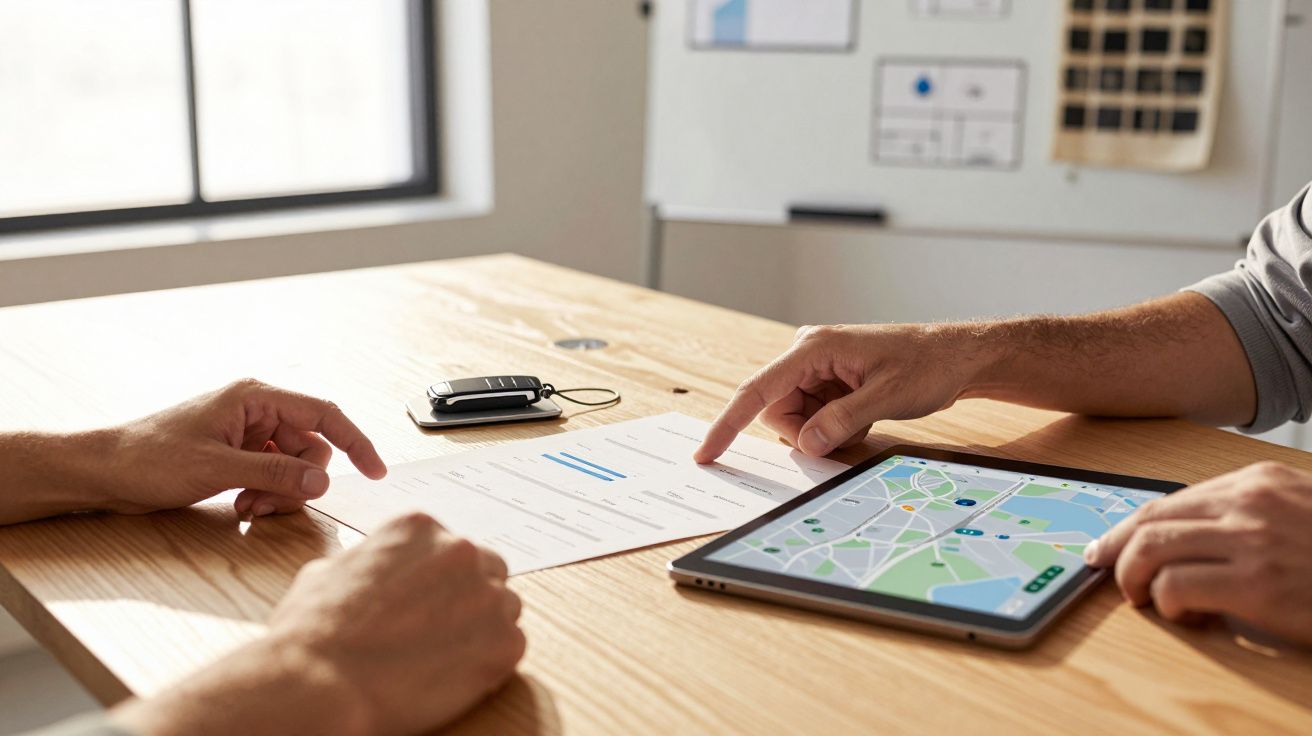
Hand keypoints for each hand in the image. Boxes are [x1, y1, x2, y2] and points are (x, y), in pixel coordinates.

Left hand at [107, 379, 386, 517]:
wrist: (104, 471)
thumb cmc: (149, 458)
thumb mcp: (218, 468)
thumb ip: (275, 472)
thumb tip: (321, 483)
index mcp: (256, 397)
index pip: (324, 415)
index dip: (356, 442)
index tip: (376, 471)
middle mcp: (257, 411)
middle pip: (312, 448)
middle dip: (299, 481)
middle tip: (267, 505)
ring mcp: (247, 433)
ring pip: (294, 466)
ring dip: (280, 492)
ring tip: (247, 508)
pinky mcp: (237, 454)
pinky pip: (273, 474)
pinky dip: (265, 494)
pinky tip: (240, 505)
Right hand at [111, 513, 525, 735]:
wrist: (320, 684)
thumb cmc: (313, 633)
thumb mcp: (327, 572)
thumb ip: (365, 561)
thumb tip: (367, 567)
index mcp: (420, 527)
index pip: (451, 547)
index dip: (441, 579)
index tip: (427, 602)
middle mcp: (462, 551)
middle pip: (487, 570)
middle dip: (469, 597)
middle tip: (440, 630)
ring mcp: (488, 596)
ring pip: (504, 607)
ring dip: (483, 628)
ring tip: (444, 657)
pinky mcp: (504, 643)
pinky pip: (512, 646)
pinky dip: (491, 661)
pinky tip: (456, 675)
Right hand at [695, 324, 982, 461]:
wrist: (956, 357)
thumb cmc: (926, 366)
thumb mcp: (886, 397)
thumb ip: (841, 421)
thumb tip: (806, 444)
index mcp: (813, 348)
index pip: (757, 389)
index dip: (728, 423)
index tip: (707, 452)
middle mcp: (807, 354)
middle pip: (776, 411)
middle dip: (806, 433)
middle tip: (846, 433)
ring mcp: (816, 368)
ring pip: (795, 418)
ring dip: (823, 431)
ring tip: (861, 420)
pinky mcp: (827, 381)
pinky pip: (813, 417)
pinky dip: (833, 427)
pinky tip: (862, 416)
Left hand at [1085, 461, 1311, 644]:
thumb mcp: (1299, 516)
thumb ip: (1249, 518)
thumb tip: (1187, 541)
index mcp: (1259, 482)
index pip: (1171, 500)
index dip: (1131, 526)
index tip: (1109, 545)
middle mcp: (1250, 501)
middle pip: (1152, 519)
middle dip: (1118, 549)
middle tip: (1107, 573)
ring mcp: (1253, 539)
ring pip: (1152, 549)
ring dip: (1135, 579)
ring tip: (1146, 600)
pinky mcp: (1258, 583)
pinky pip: (1177, 587)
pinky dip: (1168, 604)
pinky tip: (1192, 616)